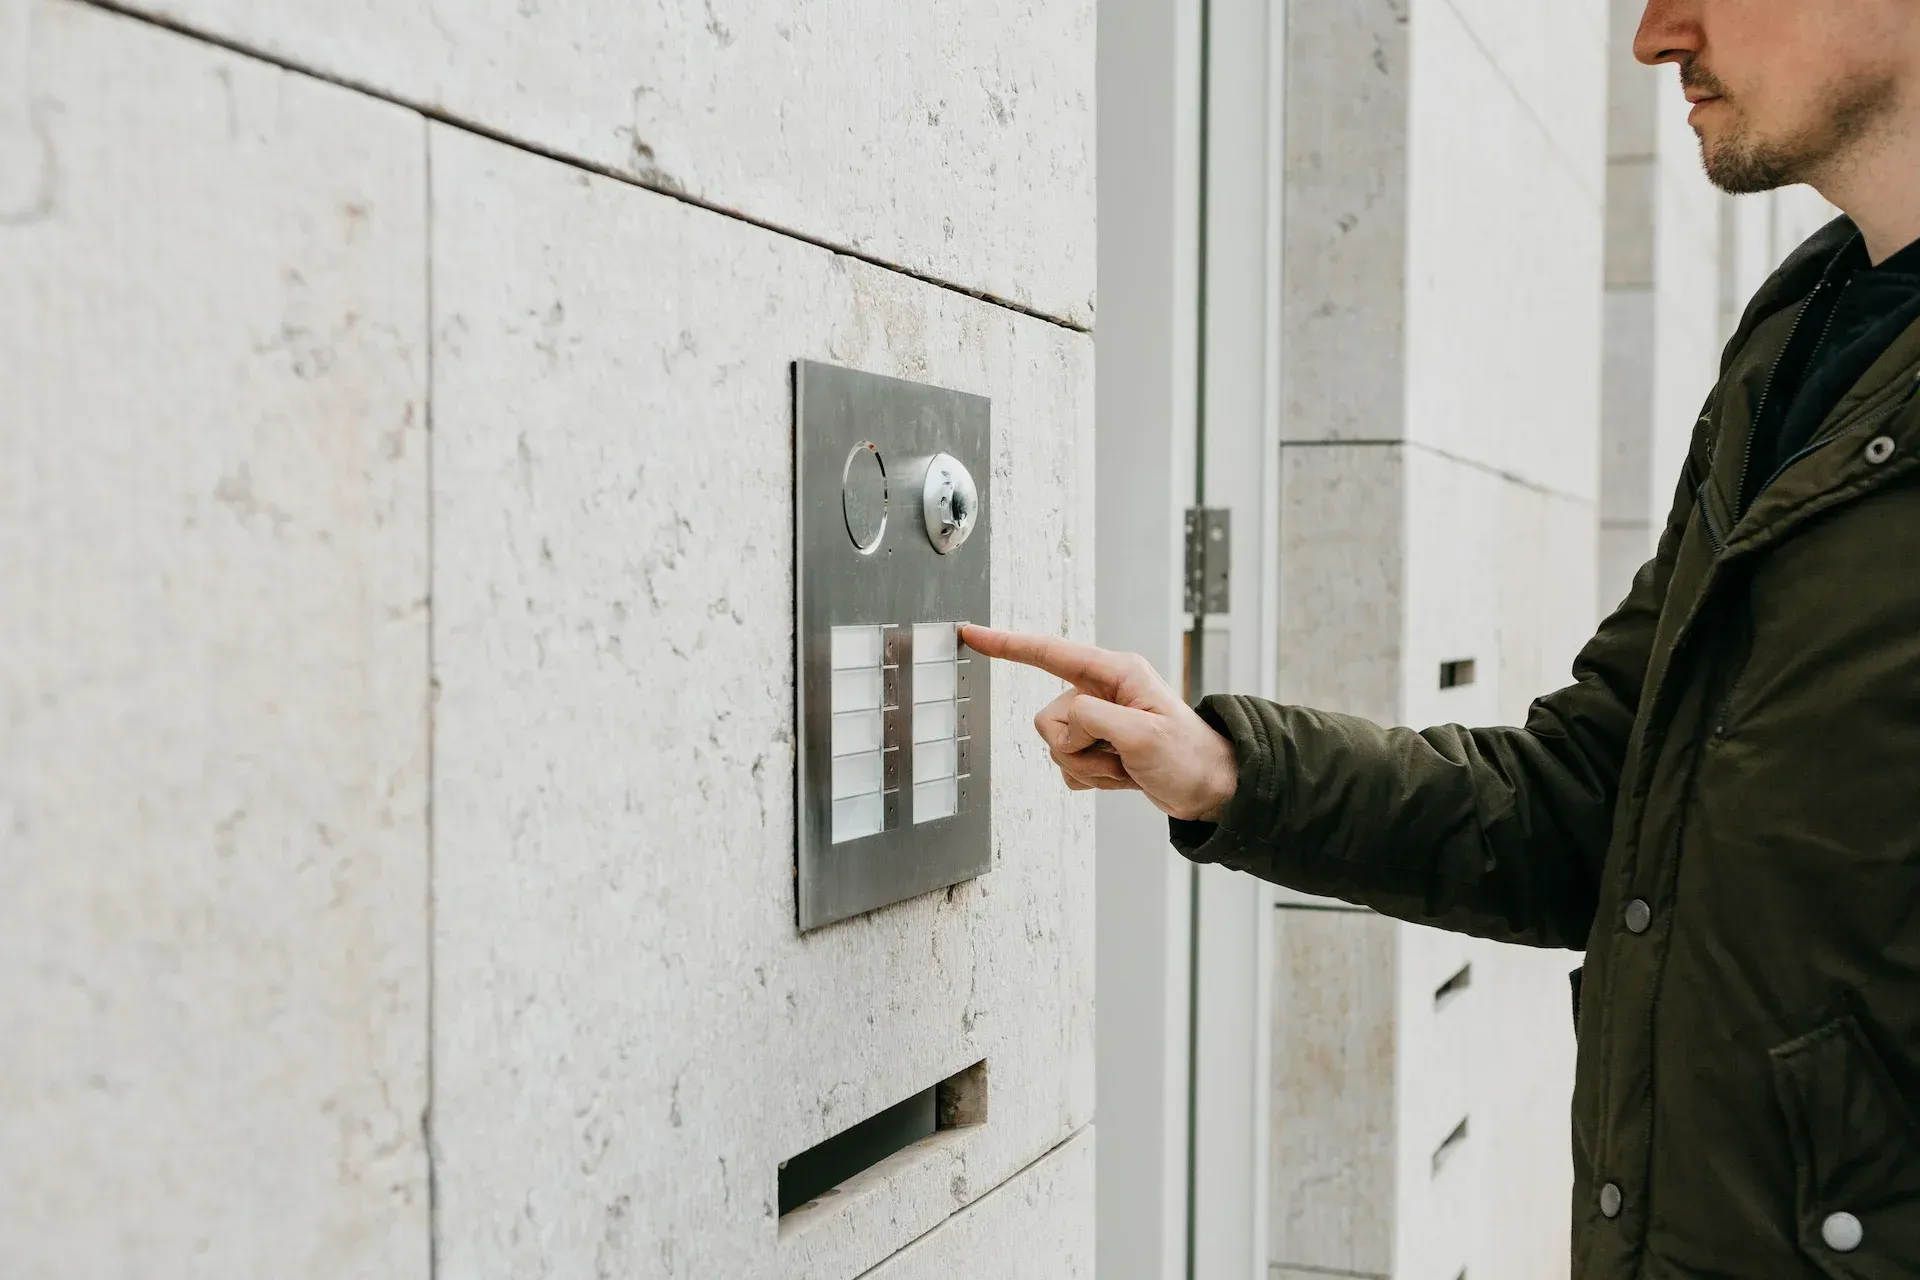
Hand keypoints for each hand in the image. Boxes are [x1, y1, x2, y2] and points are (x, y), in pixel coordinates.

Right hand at [959, 625, 1237, 822]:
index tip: (970, 633)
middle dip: (1079, 746)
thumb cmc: (1188, 757)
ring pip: (1055, 746)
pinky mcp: (1096, 747)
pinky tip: (1122, 776)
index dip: (1006, 645)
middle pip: (1048, 717)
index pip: (1048, 653)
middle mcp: (1102, 692)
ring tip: (1126, 766)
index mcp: (1115, 673)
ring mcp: (1097, 721)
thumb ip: (1095, 718)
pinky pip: (1067, 767)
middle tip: (1119, 754)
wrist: (1208, 790)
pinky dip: (1091, 779)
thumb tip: (1066, 718)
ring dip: (1090, 766)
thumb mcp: (1143, 735)